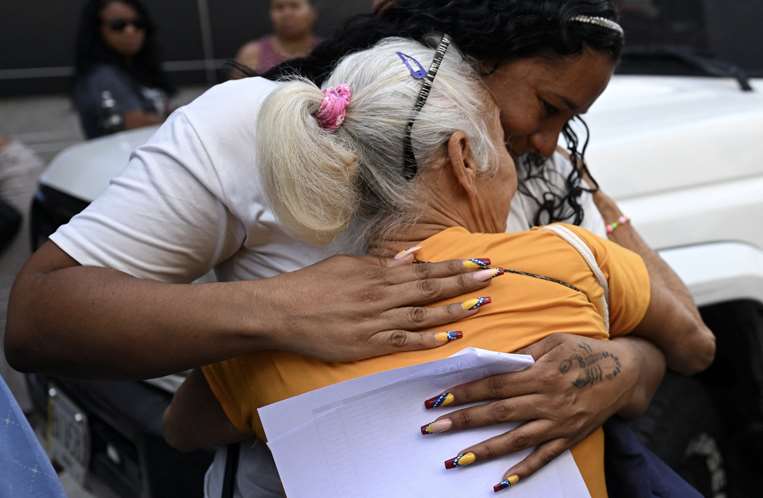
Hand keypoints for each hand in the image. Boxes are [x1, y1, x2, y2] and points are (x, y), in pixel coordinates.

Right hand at [260, 253, 499, 361]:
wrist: (281, 311)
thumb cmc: (312, 285)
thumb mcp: (347, 265)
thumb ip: (381, 264)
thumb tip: (411, 257)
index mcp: (377, 274)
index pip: (424, 269)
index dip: (455, 267)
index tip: (481, 263)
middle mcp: (380, 295)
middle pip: (430, 287)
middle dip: (465, 283)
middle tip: (495, 278)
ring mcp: (375, 321)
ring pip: (422, 313)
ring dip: (454, 309)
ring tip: (482, 305)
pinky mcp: (366, 344)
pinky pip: (402, 341)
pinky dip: (427, 339)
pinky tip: (449, 337)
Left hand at [419, 334, 642, 488]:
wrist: (626, 373)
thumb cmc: (584, 351)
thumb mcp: (554, 341)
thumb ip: (523, 355)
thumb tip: (490, 363)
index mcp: (541, 373)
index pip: (494, 384)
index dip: (465, 392)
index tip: (438, 398)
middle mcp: (548, 400)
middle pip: (498, 413)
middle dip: (462, 421)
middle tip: (432, 428)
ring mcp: (558, 423)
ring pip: (515, 440)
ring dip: (483, 451)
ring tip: (456, 460)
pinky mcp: (569, 438)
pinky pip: (543, 457)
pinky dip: (523, 471)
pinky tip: (501, 482)